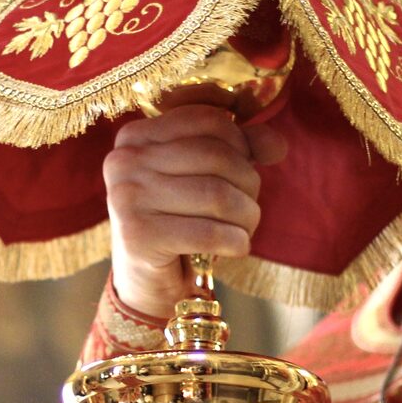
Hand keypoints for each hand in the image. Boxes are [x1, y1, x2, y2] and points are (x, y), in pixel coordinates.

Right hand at [104, 105, 286, 316]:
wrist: (145, 281)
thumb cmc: (178, 221)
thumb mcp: (203, 177)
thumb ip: (240, 151)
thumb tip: (278, 145)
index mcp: (136, 136)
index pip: (207, 122)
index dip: (241, 144)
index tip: (246, 168)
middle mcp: (123, 161)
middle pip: (217, 156)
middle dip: (249, 184)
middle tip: (249, 207)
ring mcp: (126, 198)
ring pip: (217, 195)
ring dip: (247, 216)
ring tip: (245, 228)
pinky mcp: (137, 236)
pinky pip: (209, 233)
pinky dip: (236, 242)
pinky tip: (236, 247)